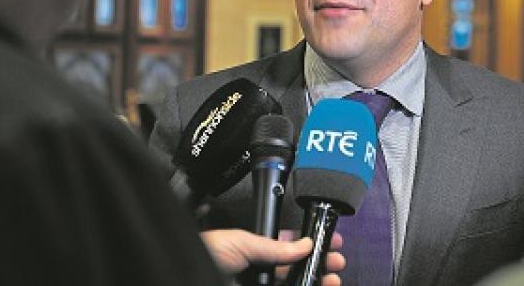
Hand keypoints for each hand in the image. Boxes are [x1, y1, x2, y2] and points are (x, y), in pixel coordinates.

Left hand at [200, 229, 343, 284]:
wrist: (186, 272)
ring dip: (317, 281)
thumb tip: (302, 244)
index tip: (328, 243)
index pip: (287, 250)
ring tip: (332, 279)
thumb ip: (273, 245)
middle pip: (295, 271)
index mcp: (253, 254)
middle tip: (336, 262)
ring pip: (295, 285)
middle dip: (318, 264)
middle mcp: (258, 274)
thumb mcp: (241, 242)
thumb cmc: (204, 254)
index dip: (309, 246)